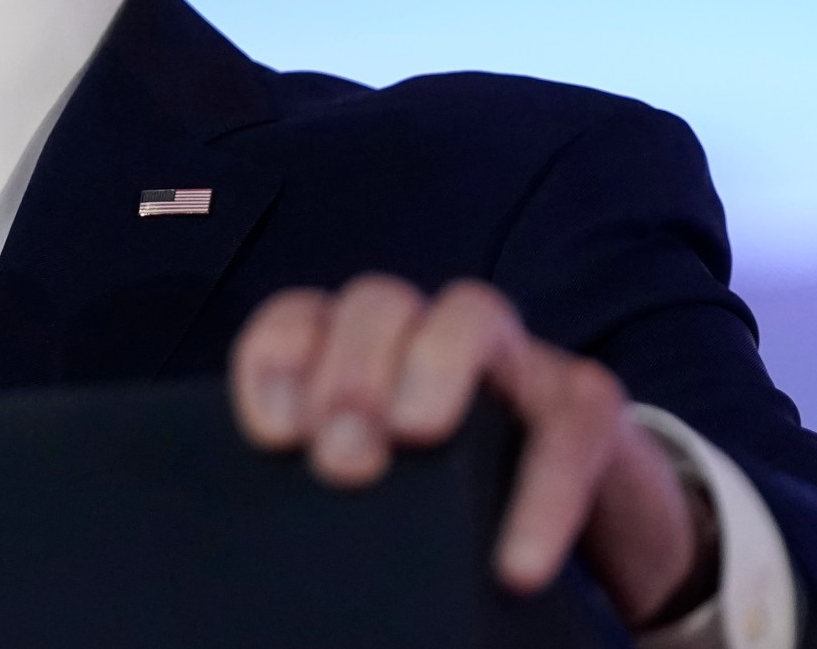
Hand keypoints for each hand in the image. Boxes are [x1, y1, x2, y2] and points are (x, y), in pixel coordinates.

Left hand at [230, 276, 709, 628]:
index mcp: (366, 348)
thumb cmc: (457, 494)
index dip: (276, 361)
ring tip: (413, 438)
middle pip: (378, 301)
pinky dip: (542, 496)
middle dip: (350, 371)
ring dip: (434, 366)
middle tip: (342, 458)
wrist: (587, 519)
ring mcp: (518, 357)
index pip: (300, 317)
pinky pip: (569, 430)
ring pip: (473, 313)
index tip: (274, 437)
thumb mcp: (385, 481)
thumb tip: (295, 506)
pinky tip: (516, 563)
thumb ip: (336, 468)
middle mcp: (435, 331)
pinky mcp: (589, 406)